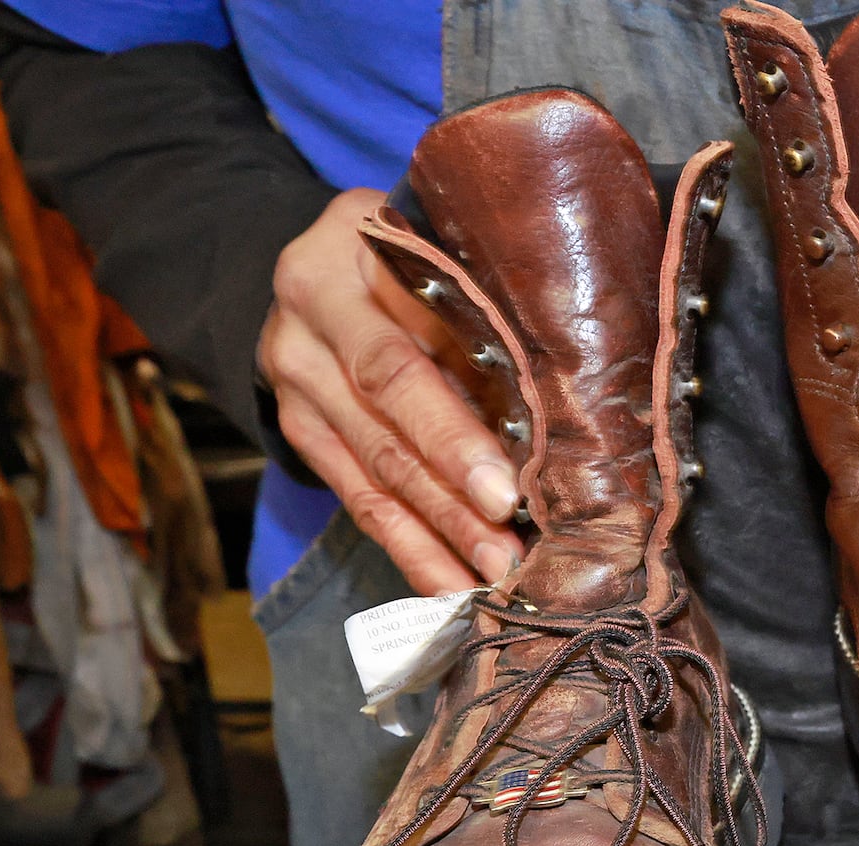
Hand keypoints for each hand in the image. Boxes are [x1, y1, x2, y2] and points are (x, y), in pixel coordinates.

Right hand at [259, 188, 523, 593]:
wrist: (322, 263)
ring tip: (494, 578)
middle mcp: (311, 315)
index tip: (507, 486)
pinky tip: (450, 584)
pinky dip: (409, 546)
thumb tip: (561, 410)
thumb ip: (486, 309)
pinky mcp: (301, 428)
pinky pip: (356, 498)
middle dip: (452, 496)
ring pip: (373, 472)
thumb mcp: (448, 248)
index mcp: (348, 250)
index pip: (400, 361)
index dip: (452, 432)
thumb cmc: (422, 252)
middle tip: (507, 551)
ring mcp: (297, 377)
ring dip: (439, 533)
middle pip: (384, 423)